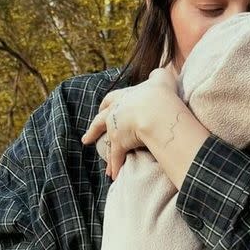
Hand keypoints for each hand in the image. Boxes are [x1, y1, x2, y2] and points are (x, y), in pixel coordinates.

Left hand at [80, 65, 179, 179]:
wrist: (156, 109)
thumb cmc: (160, 93)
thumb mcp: (161, 78)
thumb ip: (159, 76)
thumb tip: (160, 74)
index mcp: (124, 96)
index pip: (111, 100)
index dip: (106, 105)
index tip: (101, 109)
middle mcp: (116, 113)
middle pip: (100, 122)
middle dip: (94, 130)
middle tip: (87, 139)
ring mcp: (116, 129)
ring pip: (108, 144)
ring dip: (107, 157)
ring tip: (105, 168)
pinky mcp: (121, 143)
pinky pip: (117, 158)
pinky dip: (116, 167)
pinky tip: (114, 176)